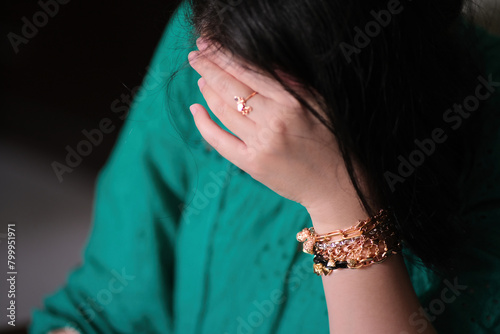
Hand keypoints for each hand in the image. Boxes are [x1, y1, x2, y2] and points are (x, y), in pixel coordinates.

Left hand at [188, 39, 367, 230]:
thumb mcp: (319, 102)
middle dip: (208, 67)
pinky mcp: (251, 165)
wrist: (336, 185)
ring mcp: (260, 145)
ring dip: (207, 90)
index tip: (209, 43)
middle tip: (196, 54)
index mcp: (292, 102)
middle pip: (230, 87)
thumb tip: (259, 59)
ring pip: (223, 110)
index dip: (224, 55)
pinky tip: (195, 109)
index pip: (249, 70)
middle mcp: (274, 122)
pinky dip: (203, 124)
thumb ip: (291, 81)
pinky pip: (219, 141)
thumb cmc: (331, 139)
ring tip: (201, 78)